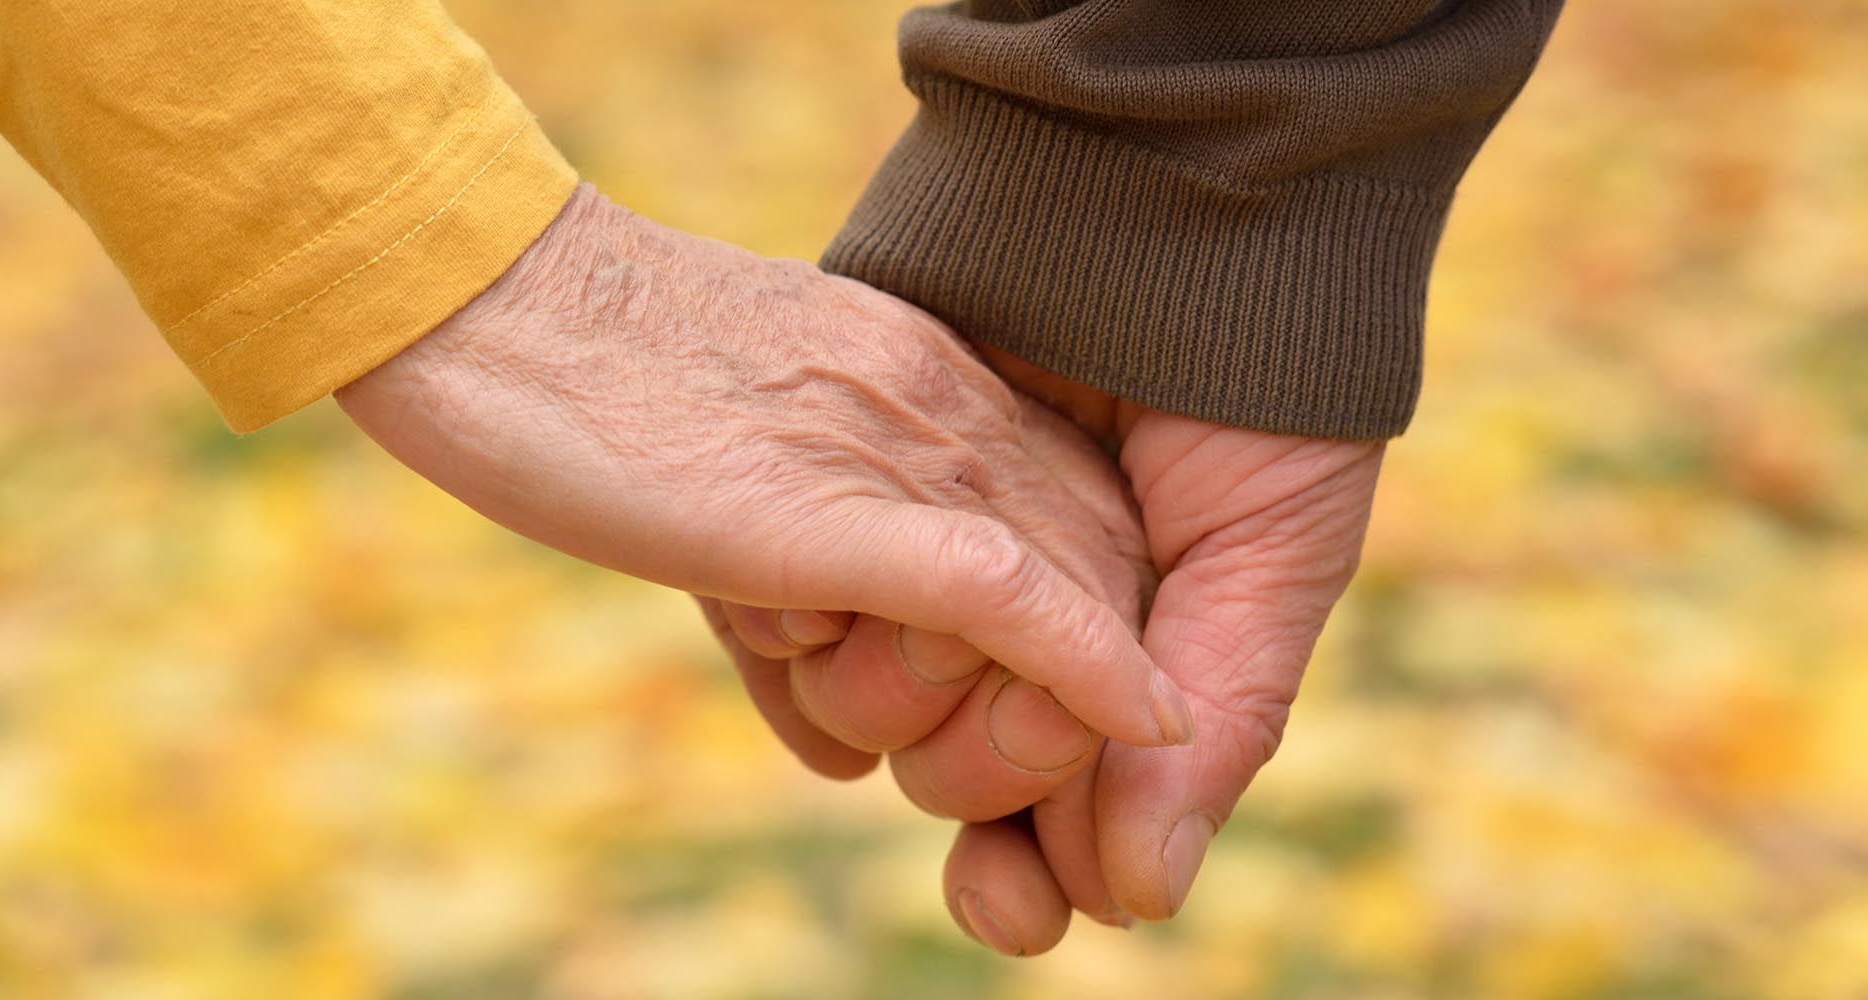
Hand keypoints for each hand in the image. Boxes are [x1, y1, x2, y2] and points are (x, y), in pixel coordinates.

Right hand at [334, 186, 1193, 750]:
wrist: (486, 306)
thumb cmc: (588, 394)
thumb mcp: (751, 461)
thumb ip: (823, 581)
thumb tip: (850, 750)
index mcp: (929, 378)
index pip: (1085, 509)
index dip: (1091, 627)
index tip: (1018, 706)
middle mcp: (943, 403)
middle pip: (1100, 557)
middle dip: (1069, 692)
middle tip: (969, 753)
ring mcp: (897, 449)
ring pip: (1059, 592)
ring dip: (1022, 718)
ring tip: (872, 728)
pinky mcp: (831, 509)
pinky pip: (1004, 593)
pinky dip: (1084, 666)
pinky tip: (1146, 726)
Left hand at [707, 338, 1382, 954]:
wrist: (1149, 214)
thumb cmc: (1248, 395)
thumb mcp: (1267, 561)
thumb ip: (1210, 725)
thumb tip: (1144, 897)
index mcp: (1115, 667)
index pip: (1056, 823)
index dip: (1027, 880)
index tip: (1013, 900)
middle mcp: (1007, 633)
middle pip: (952, 782)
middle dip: (968, 766)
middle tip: (996, 684)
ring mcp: (916, 570)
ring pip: (857, 719)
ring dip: (870, 697)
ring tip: (895, 614)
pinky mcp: (832, 504)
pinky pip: (771, 627)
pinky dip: (778, 644)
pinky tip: (798, 614)